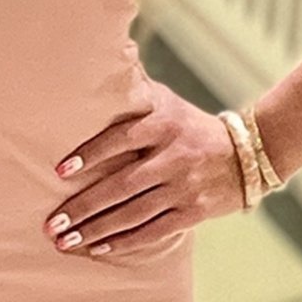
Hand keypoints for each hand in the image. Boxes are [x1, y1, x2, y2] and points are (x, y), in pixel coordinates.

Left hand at [46, 84, 246, 252]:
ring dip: (96, 230)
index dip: (91, 154)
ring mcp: (185, 187)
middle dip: (84, 207)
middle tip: (52, 224)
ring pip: (134, 213)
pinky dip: (125, 242)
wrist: (250, 153)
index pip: (122, 138)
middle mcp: (174, 156)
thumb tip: (111, 52)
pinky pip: (154, 231)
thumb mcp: (168, 102)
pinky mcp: (194, 212)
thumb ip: (137, 88)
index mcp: (165, 124)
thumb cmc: (191, 125)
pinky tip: (98, 249)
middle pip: (122, 185)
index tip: (60, 171)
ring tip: (65, 241)